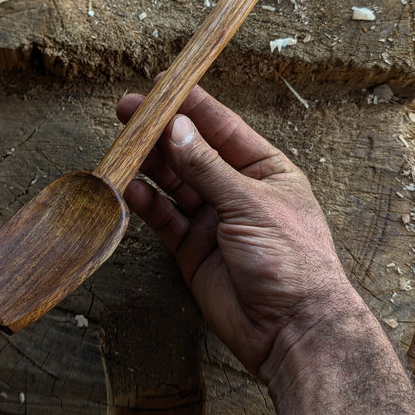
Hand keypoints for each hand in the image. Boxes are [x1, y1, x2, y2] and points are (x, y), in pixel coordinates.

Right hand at [117, 84, 354, 375]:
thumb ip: (208, 167)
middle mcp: (236, 190)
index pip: (223, 127)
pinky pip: (164, 217)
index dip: (193, 105)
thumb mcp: (251, 203)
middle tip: (129, 110)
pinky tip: (129, 188)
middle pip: (191, 152)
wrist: (292, 330)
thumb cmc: (291, 260)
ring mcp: (213, 218)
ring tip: (123, 144)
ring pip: (174, 182)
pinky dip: (146, 203)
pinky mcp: (192, 247)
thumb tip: (177, 129)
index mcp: (264, 170)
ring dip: (149, 164)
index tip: (164, 85)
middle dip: (161, 131)